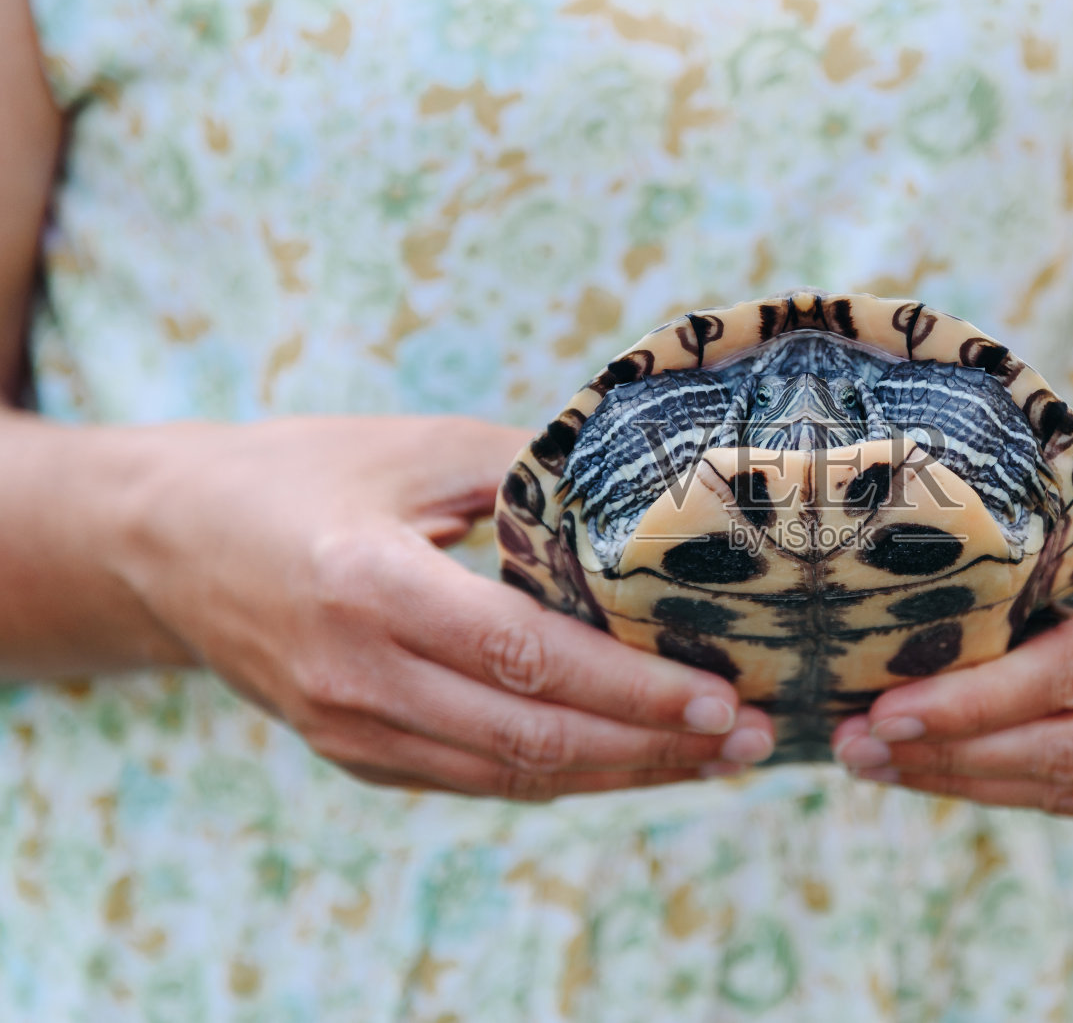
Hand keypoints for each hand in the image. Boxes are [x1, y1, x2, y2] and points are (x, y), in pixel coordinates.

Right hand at [113, 416, 773, 799]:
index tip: (723, 697)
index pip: (528, 661)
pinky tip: (633, 758)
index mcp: (369, 588)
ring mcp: (349, 731)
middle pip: (532, 740)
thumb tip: (653, 501)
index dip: (633, 691)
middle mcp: (355, 679)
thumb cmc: (299, 472)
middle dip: (654, 749)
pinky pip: (477, 777)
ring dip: (622, 775)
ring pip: (511, 777)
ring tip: (717, 759)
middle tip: (753, 738)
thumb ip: (530, 476)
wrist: (166, 541)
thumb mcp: (414, 448)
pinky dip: (564, 775)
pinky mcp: (354, 754)